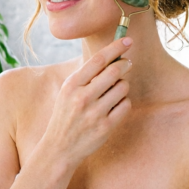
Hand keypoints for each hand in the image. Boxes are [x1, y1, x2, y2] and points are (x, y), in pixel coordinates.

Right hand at [42, 37, 132, 167]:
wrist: (60, 148)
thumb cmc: (66, 115)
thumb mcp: (67, 92)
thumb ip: (86, 75)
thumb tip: (111, 56)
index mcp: (72, 85)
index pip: (98, 59)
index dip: (116, 47)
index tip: (128, 40)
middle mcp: (83, 97)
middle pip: (114, 71)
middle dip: (125, 64)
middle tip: (128, 63)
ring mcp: (95, 113)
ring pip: (123, 87)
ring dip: (123, 86)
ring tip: (114, 92)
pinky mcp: (106, 127)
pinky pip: (126, 105)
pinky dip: (124, 103)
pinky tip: (115, 107)